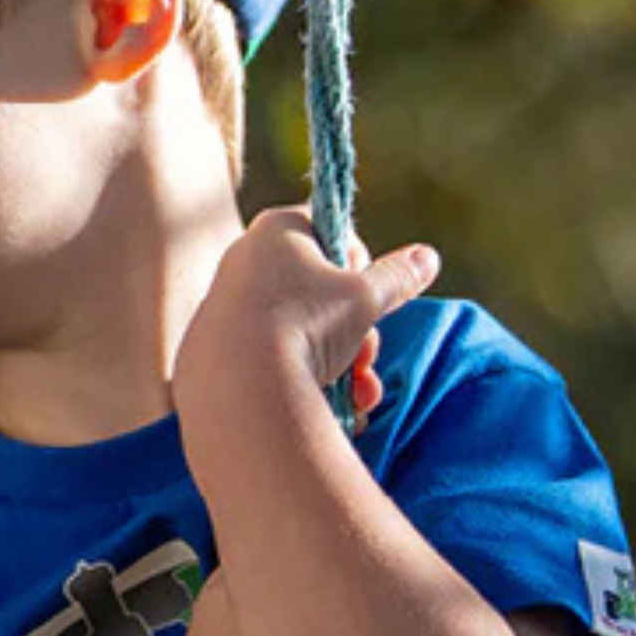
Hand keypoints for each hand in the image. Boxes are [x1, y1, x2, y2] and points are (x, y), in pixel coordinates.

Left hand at [175, 207, 441, 421]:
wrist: (238, 389)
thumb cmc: (306, 326)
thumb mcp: (365, 299)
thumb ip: (397, 276)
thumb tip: (427, 257)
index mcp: (275, 230)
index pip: (330, 229)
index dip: (358, 263)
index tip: (363, 292)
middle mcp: (241, 260)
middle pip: (317, 288)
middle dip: (353, 328)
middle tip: (364, 355)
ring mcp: (221, 307)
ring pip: (297, 329)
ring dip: (337, 361)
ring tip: (355, 391)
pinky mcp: (208, 352)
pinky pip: (267, 358)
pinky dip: (299, 378)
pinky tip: (323, 407)